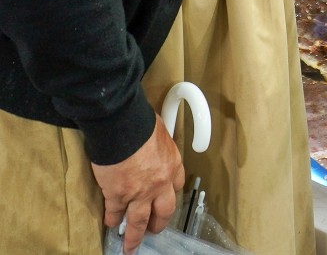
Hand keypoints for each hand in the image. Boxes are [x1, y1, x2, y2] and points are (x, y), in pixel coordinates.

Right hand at [92, 114, 184, 254]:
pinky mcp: (119, 196)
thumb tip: (153, 142)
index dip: (169, 195)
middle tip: (153, 230)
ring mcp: (140, 192)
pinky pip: (115, 213)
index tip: (165, 201)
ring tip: (130, 246)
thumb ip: (158, 145)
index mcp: (172, 165)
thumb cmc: (141, 123)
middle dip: (158, 224)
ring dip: (135, 236)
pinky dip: (112, 220)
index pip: (177, 186)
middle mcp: (160, 183)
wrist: (123, 126)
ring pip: (139, 221)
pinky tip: (110, 224)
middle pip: (163, 211)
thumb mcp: (160, 131)